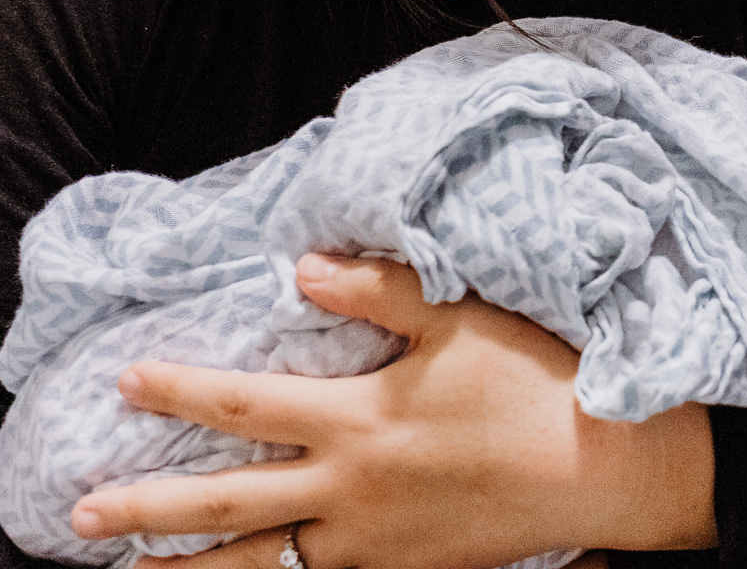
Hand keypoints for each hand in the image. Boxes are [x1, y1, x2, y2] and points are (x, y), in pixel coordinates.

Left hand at [71, 255, 717, 568]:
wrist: (602, 469)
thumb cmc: (537, 382)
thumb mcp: (462, 320)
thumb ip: (379, 291)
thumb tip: (304, 269)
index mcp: (361, 422)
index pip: (246, 407)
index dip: (181, 393)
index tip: (125, 381)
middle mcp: (353, 491)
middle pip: (230, 504)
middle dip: (149, 509)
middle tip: (82, 514)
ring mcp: (375, 542)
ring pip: (263, 563)